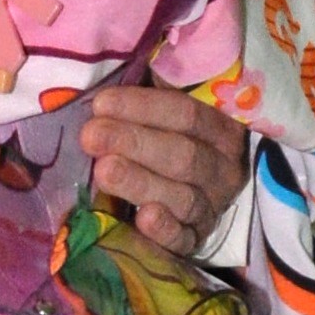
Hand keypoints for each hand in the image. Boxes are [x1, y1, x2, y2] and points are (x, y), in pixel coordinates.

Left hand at [82, 82, 249, 255]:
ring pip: (182, 196)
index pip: (187, 114)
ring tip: (104, 171)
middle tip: (91, 136)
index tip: (101, 104)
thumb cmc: (165, 143)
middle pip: (183, 155)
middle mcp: (223, 169)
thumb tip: (110, 74)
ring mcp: (212, 207)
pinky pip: (184, 238)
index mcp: (220, 129)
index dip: (143, 108)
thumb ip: (150, 99)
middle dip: (134, 143)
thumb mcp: (167, 117)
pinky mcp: (196, 240)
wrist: (190, 197)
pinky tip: (142, 218)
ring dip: (141, 182)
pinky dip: (164, 229)